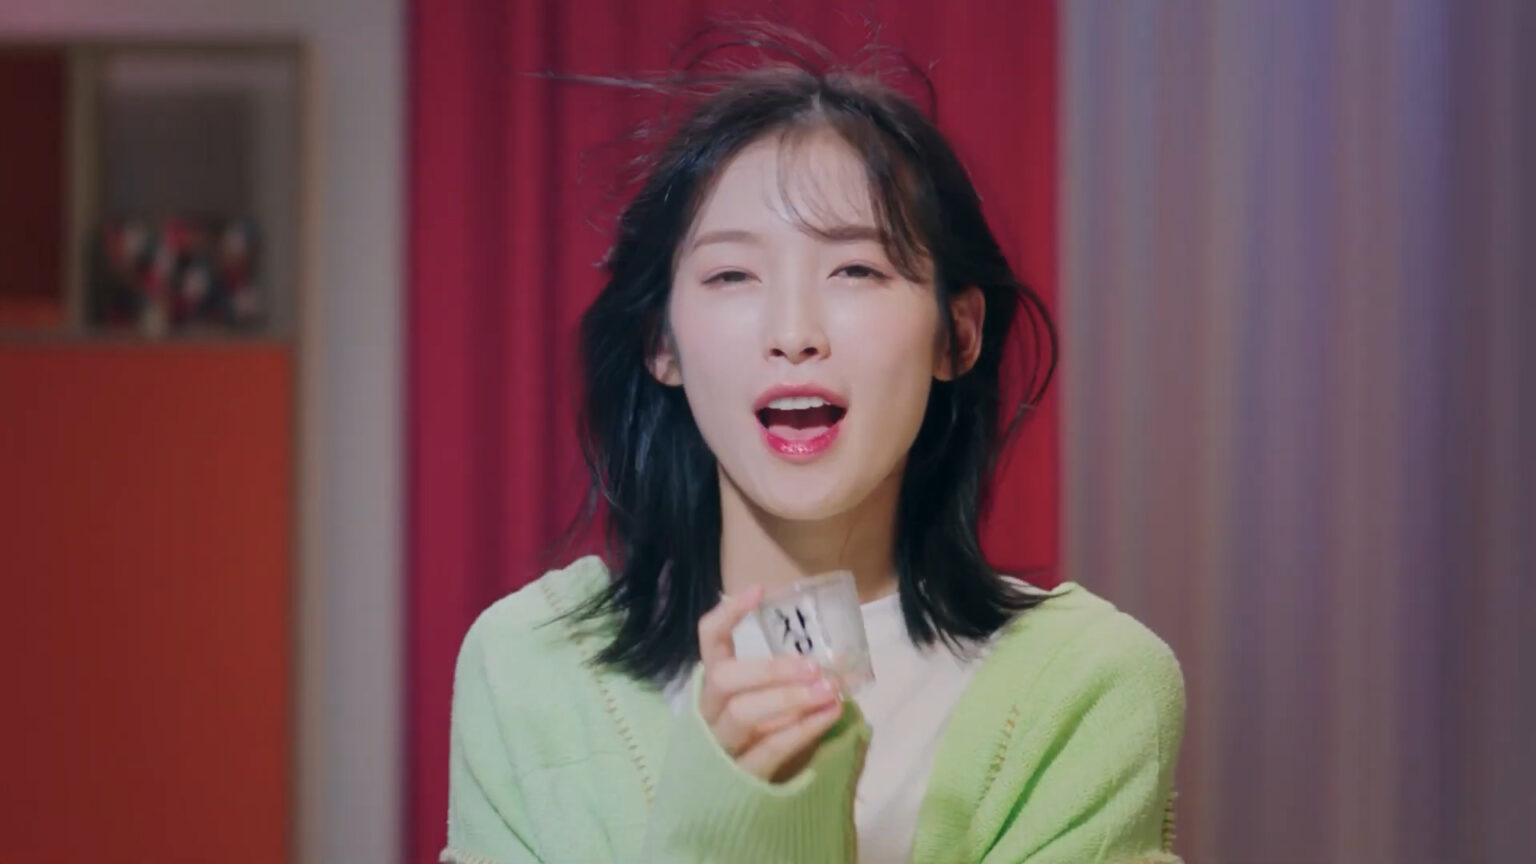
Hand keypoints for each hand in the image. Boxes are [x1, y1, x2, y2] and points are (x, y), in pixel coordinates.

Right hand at [696, 585, 845, 782]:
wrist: (740, 815)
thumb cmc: (765, 746)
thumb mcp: (775, 708)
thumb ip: (795, 683)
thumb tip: (842, 657)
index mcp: (713, 689)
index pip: (708, 641)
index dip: (728, 615)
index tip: (760, 591)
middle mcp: (709, 714)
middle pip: (723, 680)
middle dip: (769, 669)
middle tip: (812, 667)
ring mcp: (719, 749)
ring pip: (742, 715)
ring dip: (788, 698)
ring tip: (828, 690)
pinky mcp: (738, 781)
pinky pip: (767, 749)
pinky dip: (801, 729)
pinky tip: (828, 715)